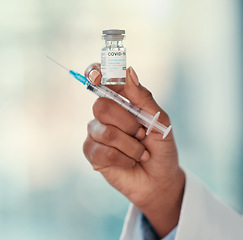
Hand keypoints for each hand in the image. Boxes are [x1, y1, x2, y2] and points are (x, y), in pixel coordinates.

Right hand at [83, 64, 184, 237]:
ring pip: (105, 132)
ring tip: (140, 153)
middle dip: (127, 123)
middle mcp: (107, 115)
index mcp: (122, 102)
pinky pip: (102, 152)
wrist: (159, 180)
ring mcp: (97, 134)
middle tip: (142, 134)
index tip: (97, 75)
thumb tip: (129, 71)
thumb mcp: (160, 122)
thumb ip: (144, 98)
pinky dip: (123, 158)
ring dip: (130, 146)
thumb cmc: (161, 148)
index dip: (96, 73)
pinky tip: (129, 162)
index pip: (102, 80)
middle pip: (101, 106)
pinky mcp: (93, 153)